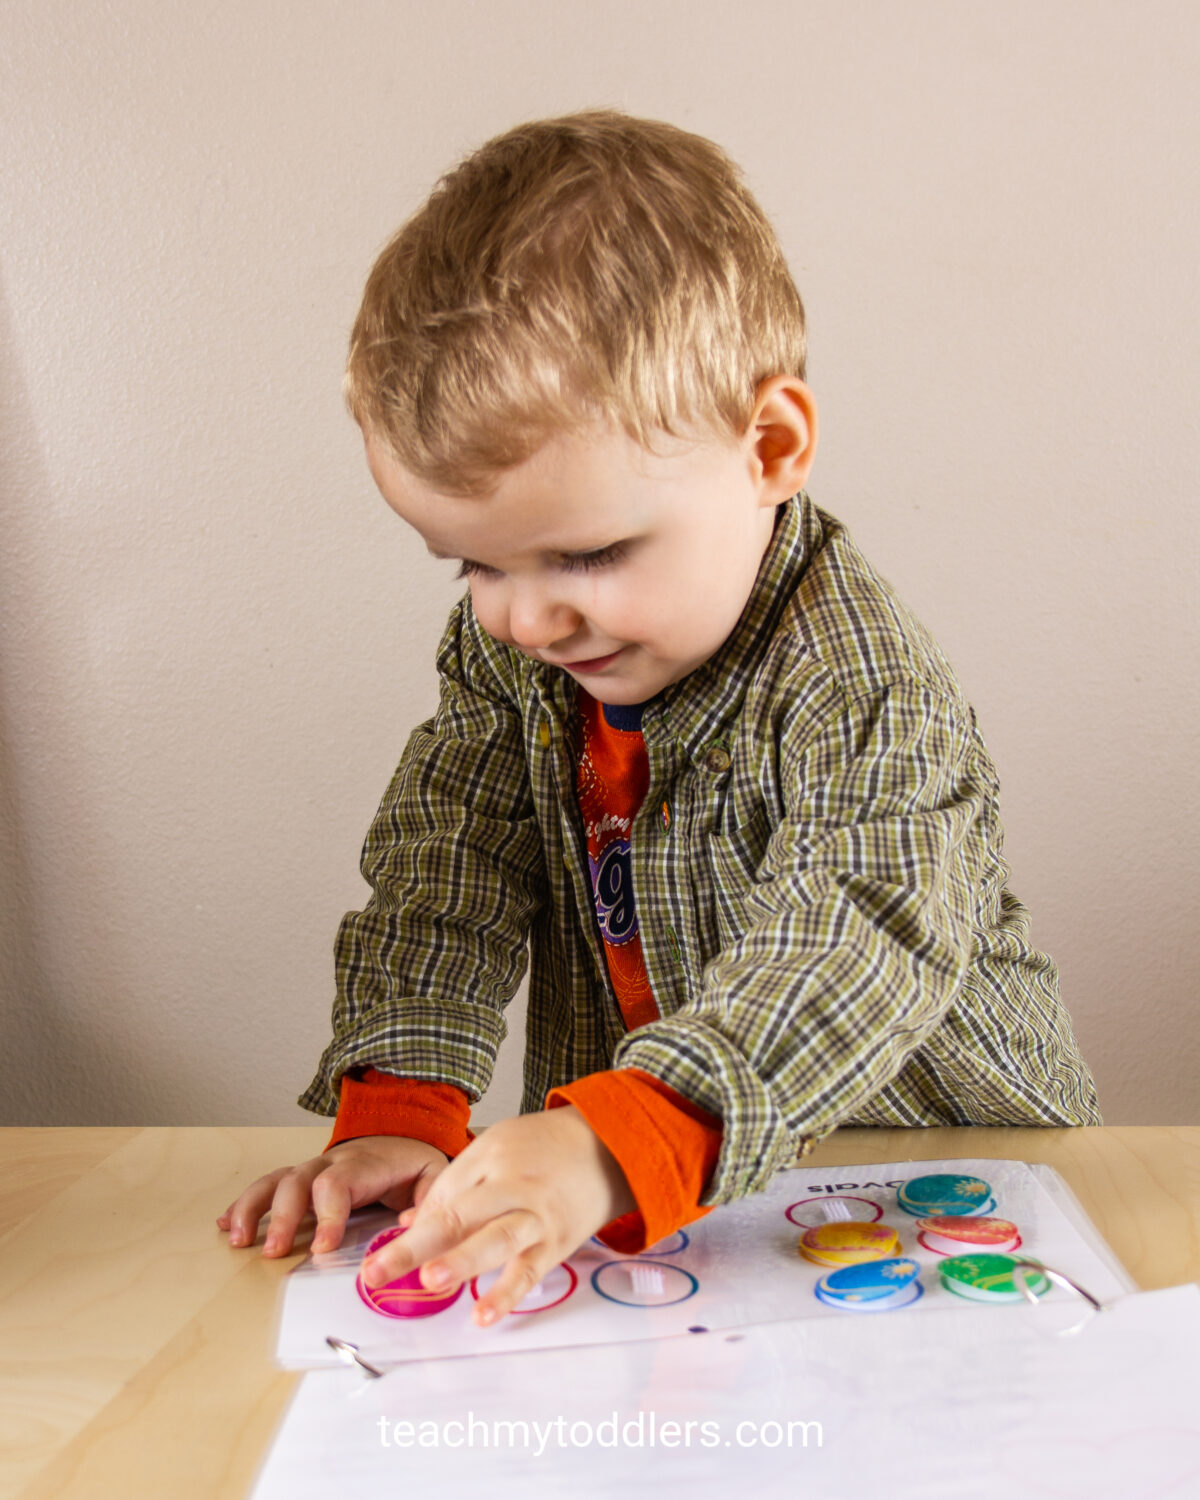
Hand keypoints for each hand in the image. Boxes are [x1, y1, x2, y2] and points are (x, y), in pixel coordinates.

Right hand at [216, 1135, 448, 1256]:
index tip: (322, 1248)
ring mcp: (312, 1169)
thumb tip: (411, 1225)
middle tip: (274, 1252)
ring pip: (275, 1180)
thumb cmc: (413, 1165)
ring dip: (252, 1207)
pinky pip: (267, 1185)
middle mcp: (331, 1163)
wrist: (403, 1136)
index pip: (339, 1184)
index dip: (327, 1215)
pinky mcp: (300, 1179)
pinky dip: (244, 1203)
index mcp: (364, 1164)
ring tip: (237, 1239)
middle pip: (299, 1182)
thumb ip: (429, 1201)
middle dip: (283, 1217)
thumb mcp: (433, 1177)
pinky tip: (225, 1223)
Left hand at [359, 1106, 634, 1325]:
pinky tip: (483, 1314)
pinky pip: (530, 1270)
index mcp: (487, 1160)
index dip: (406, 1234)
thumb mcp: (495, 1149)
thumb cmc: (544, 1148)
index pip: (439, 1198)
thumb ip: (453, 1187)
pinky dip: (507, 1293)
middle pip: (459, 1216)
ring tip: (431, 1281)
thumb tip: (409, 1225)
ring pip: (496, 1239)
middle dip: (416, 1248)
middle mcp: (509, 1187)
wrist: (607, 1145)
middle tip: (379, 1272)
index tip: (374, 1265)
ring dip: (462, 1261)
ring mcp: (534, 1216)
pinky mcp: (556, 1243)